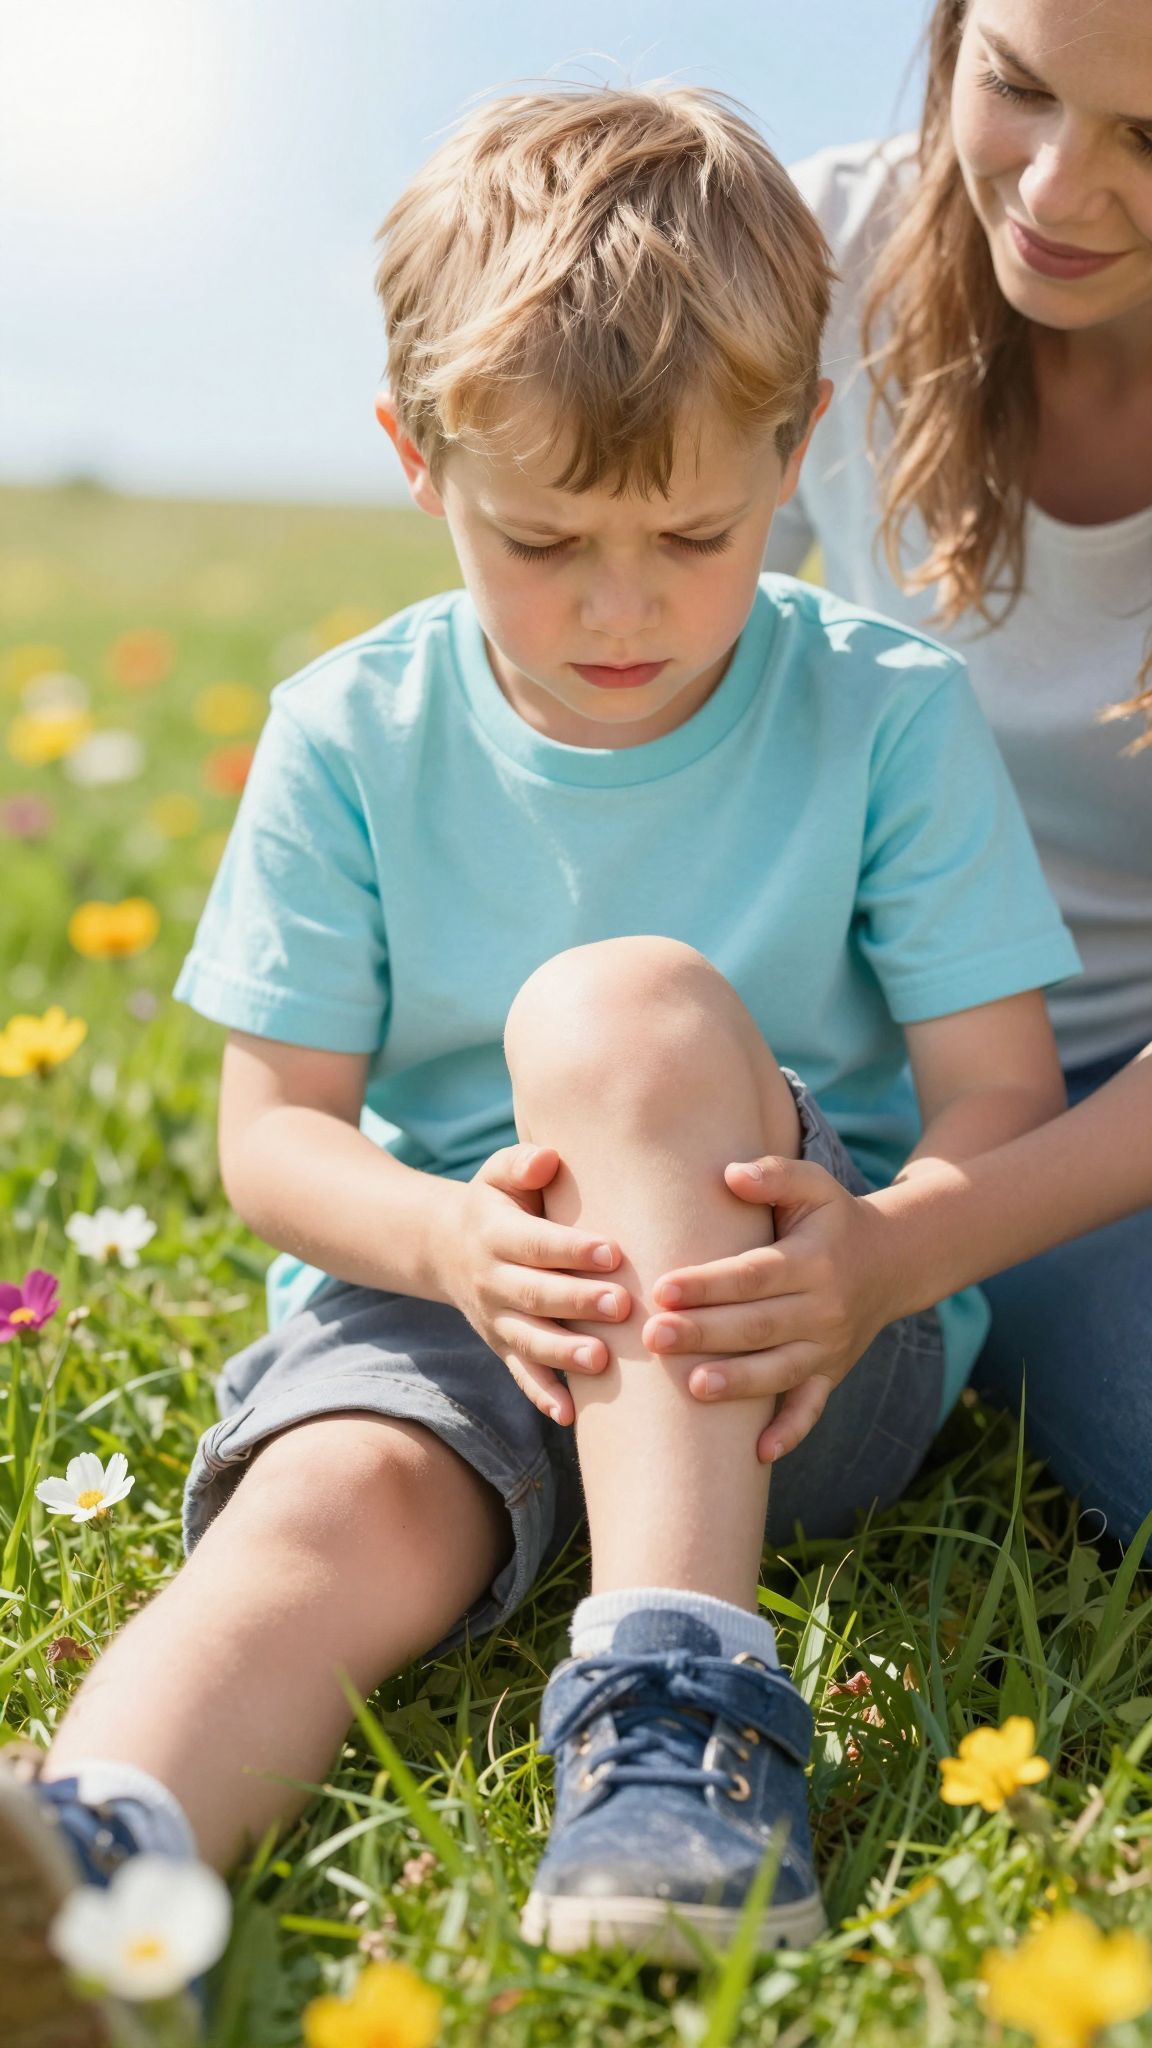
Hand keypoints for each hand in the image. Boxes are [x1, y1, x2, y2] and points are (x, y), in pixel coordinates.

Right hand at [443, 1143, 630, 1426]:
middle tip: (622, 1304)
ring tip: (601, 1360)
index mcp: (494, 1234)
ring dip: (563, 1352)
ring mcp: (496, 1318)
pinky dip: (542, 1395)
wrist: (444, 1248)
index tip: (613, 1251)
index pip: (535, 1243)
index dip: (572, 1249)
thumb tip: (549, 1159)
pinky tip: (570, 1415)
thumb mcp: (497, 1174)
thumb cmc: (496, 1203)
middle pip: (535, 1294)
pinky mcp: (502, 1346)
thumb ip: (522, 1164)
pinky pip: (521, 1375)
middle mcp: (492, 1280)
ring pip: (529, 1340)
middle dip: (577, 1301)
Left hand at [641, 1156, 897, 1462]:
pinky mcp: (831, 1374)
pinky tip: (758, 1454)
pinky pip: (812, 1408)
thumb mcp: (814, 1185)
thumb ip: (775, 1174)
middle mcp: (824, 1308)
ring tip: (692, 1386)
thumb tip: (730, 1174)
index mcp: (813, 1260)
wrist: (893, 1262)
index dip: (709, 1283)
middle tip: (655, 1337)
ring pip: (779, 1371)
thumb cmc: (833, 1219)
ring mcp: (828, 1347)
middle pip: (759, 1325)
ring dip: (737, 1382)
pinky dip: (790, 1433)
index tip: (663, 1289)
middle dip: (706, 1333)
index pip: (754, 1274)